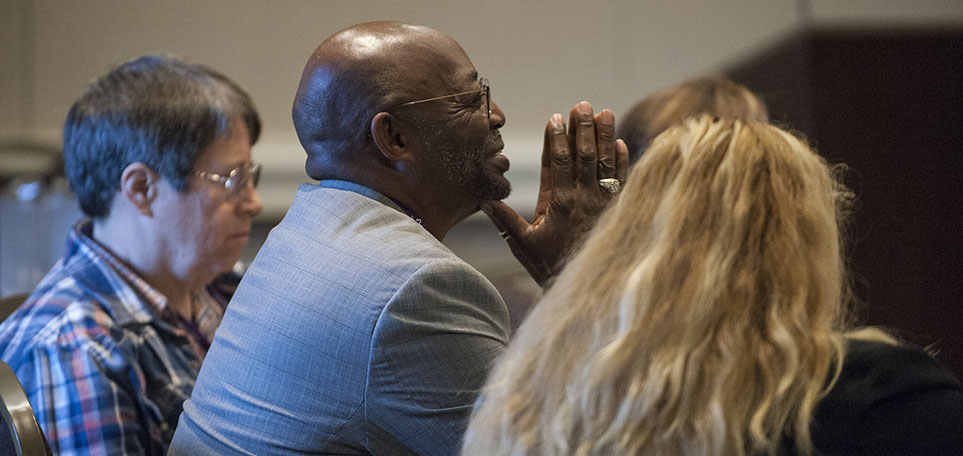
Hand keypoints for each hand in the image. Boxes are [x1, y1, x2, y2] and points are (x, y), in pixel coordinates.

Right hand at [481, 101, 628, 286]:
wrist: (584, 287)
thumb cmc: (549, 266)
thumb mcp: (523, 245)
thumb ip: (505, 221)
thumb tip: (484, 199)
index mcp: (558, 203)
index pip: (559, 163)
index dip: (557, 139)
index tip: (556, 117)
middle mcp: (583, 199)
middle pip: (584, 156)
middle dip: (583, 129)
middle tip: (582, 105)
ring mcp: (602, 204)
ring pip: (605, 164)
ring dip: (605, 137)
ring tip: (605, 112)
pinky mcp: (617, 210)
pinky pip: (623, 182)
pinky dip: (623, 163)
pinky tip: (622, 144)